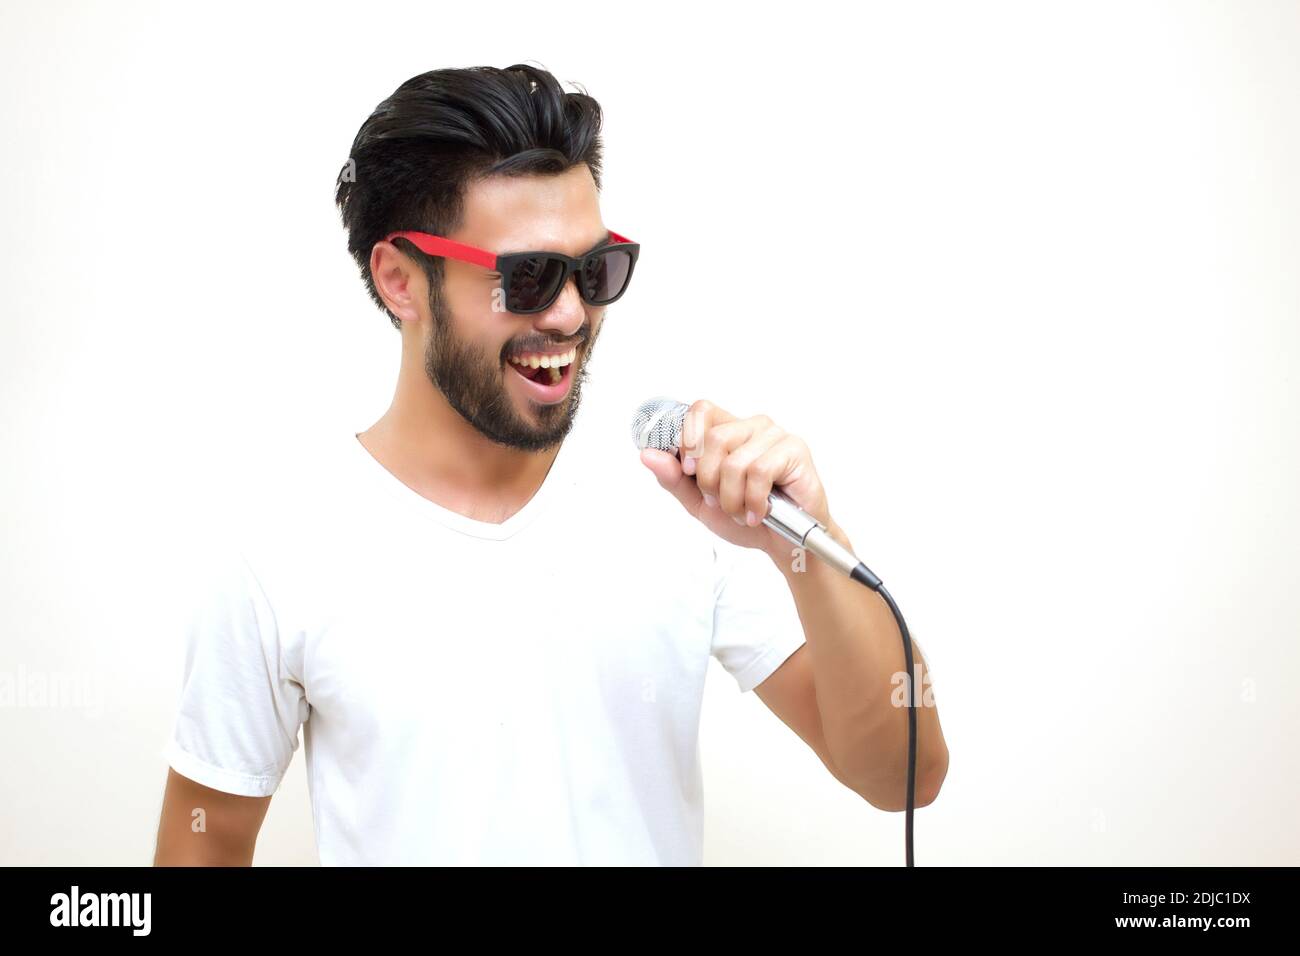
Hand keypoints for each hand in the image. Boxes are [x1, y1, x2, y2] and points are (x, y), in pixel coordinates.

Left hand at [638, 399, 832, 562]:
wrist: (782, 544)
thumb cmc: (745, 518)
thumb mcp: (699, 502)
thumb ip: (674, 478)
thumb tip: (647, 455)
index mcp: (727, 431)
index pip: (700, 411)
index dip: (689, 440)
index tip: (689, 472)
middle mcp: (750, 427)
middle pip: (715, 439)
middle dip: (710, 481)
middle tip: (720, 502)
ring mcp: (774, 435)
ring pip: (735, 460)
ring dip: (732, 498)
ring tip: (742, 512)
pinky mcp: (794, 450)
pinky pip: (760, 471)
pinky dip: (753, 501)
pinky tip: (758, 513)